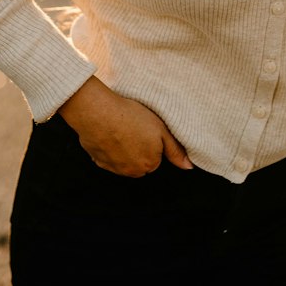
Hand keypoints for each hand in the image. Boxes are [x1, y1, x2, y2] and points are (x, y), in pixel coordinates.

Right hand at [58, 76, 192, 175]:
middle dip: (138, 148)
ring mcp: (112, 168)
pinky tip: (108, 131)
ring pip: (123, 160)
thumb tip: (188, 167)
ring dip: (122, 148)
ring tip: (120, 127)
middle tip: (133, 126)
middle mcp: (131, 172)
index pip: (156, 157)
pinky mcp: (97, 160)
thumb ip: (175, 150)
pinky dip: (107, 146)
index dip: (152, 140)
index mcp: (149, 164)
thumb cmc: (131, 117)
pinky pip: (106, 156)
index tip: (146, 127)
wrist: (98, 113)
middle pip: (140, 161)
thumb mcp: (161, 129)